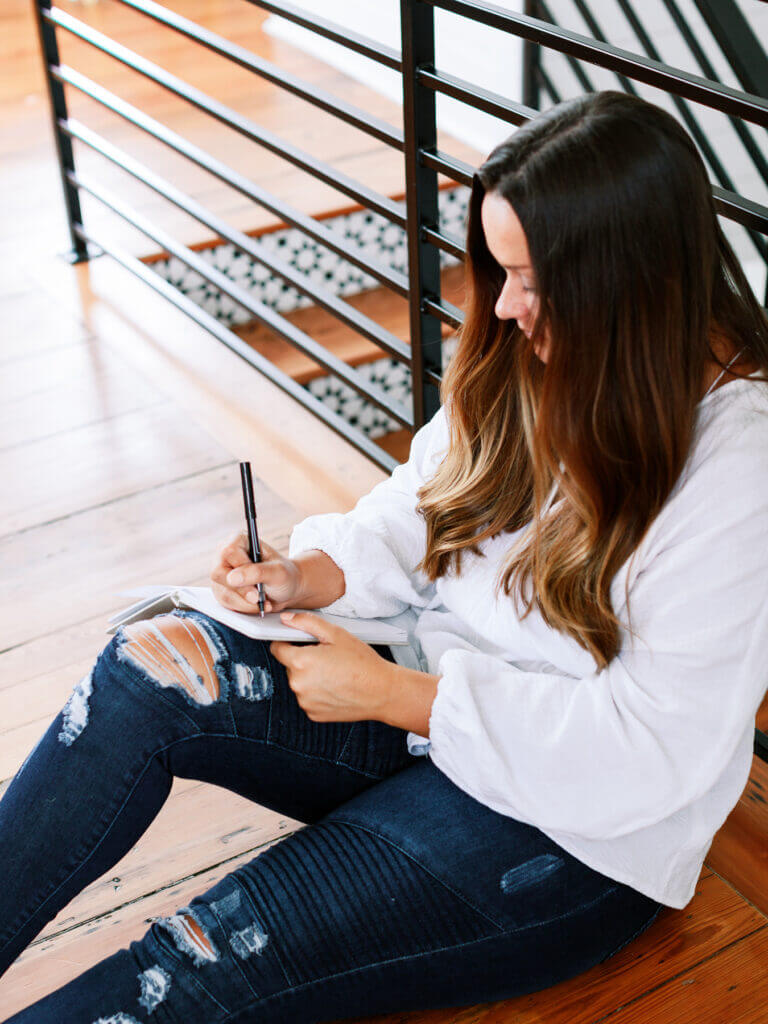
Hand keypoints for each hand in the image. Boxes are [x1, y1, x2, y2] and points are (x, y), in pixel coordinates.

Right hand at [210, 531, 304, 613]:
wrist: (287, 589)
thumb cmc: (285, 575)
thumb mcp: (278, 572)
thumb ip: (257, 572)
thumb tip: (232, 578)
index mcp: (239, 540)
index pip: (228, 552)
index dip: (240, 570)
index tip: (256, 585)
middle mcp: (225, 555)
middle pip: (219, 574)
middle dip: (242, 591)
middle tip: (259, 598)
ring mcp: (222, 573)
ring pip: (223, 592)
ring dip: (245, 602)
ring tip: (263, 601)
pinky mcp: (222, 590)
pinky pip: (225, 603)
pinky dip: (243, 607)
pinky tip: (256, 605)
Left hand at [269, 611, 395, 722]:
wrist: (382, 692)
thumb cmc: (363, 663)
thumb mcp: (336, 634)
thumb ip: (307, 623)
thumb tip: (287, 619)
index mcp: (300, 661)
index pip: (276, 649)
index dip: (287, 642)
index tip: (298, 643)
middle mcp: (298, 684)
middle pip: (289, 666)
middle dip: (303, 660)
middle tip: (327, 657)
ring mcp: (305, 701)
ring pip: (299, 683)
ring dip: (310, 677)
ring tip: (334, 673)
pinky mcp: (313, 714)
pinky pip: (308, 698)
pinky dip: (317, 693)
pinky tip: (335, 687)